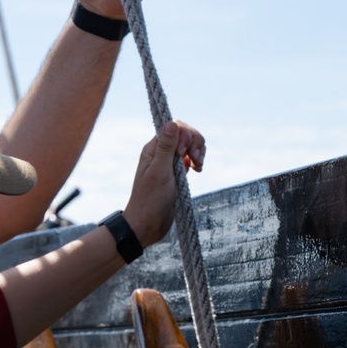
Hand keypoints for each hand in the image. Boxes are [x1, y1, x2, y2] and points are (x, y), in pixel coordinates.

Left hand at [123, 120, 205, 245]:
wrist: (148, 224)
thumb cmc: (150, 199)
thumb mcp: (160, 172)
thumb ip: (166, 148)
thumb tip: (171, 123)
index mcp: (153, 149)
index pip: (173, 127)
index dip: (184, 135)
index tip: (183, 153)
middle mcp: (161, 153)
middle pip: (184, 134)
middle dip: (194, 142)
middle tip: (194, 159)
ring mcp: (170, 163)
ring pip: (189, 145)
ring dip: (198, 151)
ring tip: (198, 166)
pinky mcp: (177, 173)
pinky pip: (190, 158)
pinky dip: (197, 160)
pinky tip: (198, 169)